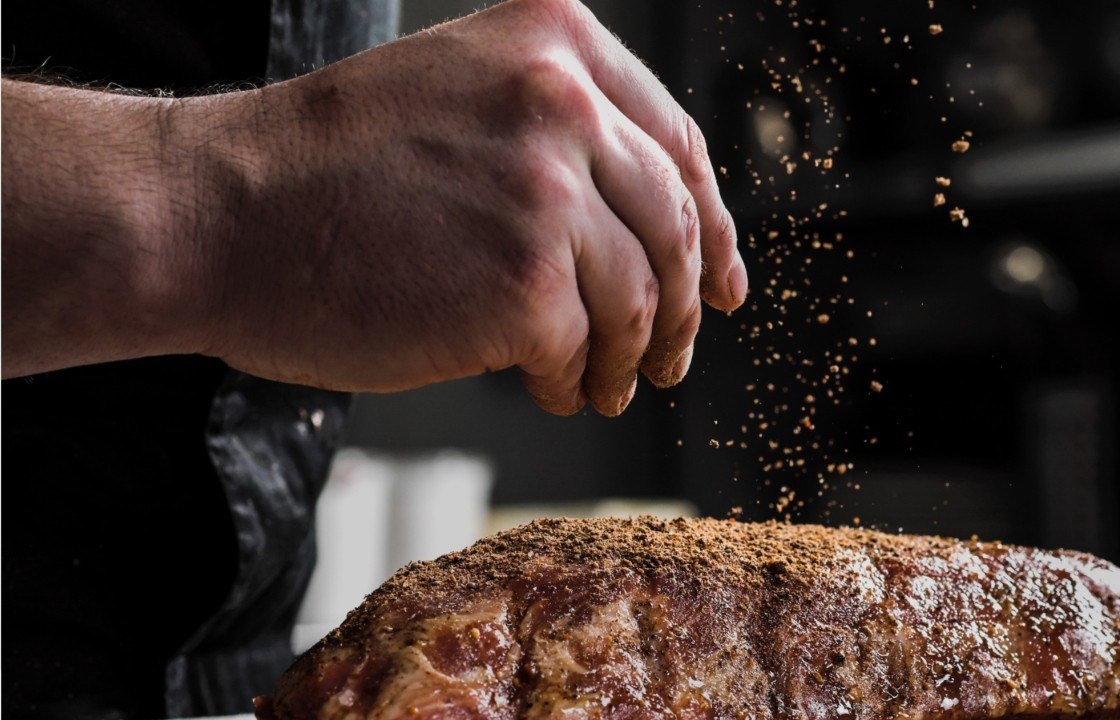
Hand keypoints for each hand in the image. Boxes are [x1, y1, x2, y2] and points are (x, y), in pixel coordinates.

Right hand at [175, 0, 745, 414]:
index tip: (726, 282)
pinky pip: (586, 349)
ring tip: (605, 386)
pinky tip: (554, 388)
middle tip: (677, 353)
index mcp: (555, 40)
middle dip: (687, 307)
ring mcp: (548, 191)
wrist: (218, 215)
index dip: (715, 224)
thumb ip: (560, 138)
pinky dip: (576, 380)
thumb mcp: (462, 99)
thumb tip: (650, 228)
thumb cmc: (325, 173)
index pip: (677, 145)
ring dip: (634, 357)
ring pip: (643, 299)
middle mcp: (563, 100)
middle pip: (676, 227)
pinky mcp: (524, 284)